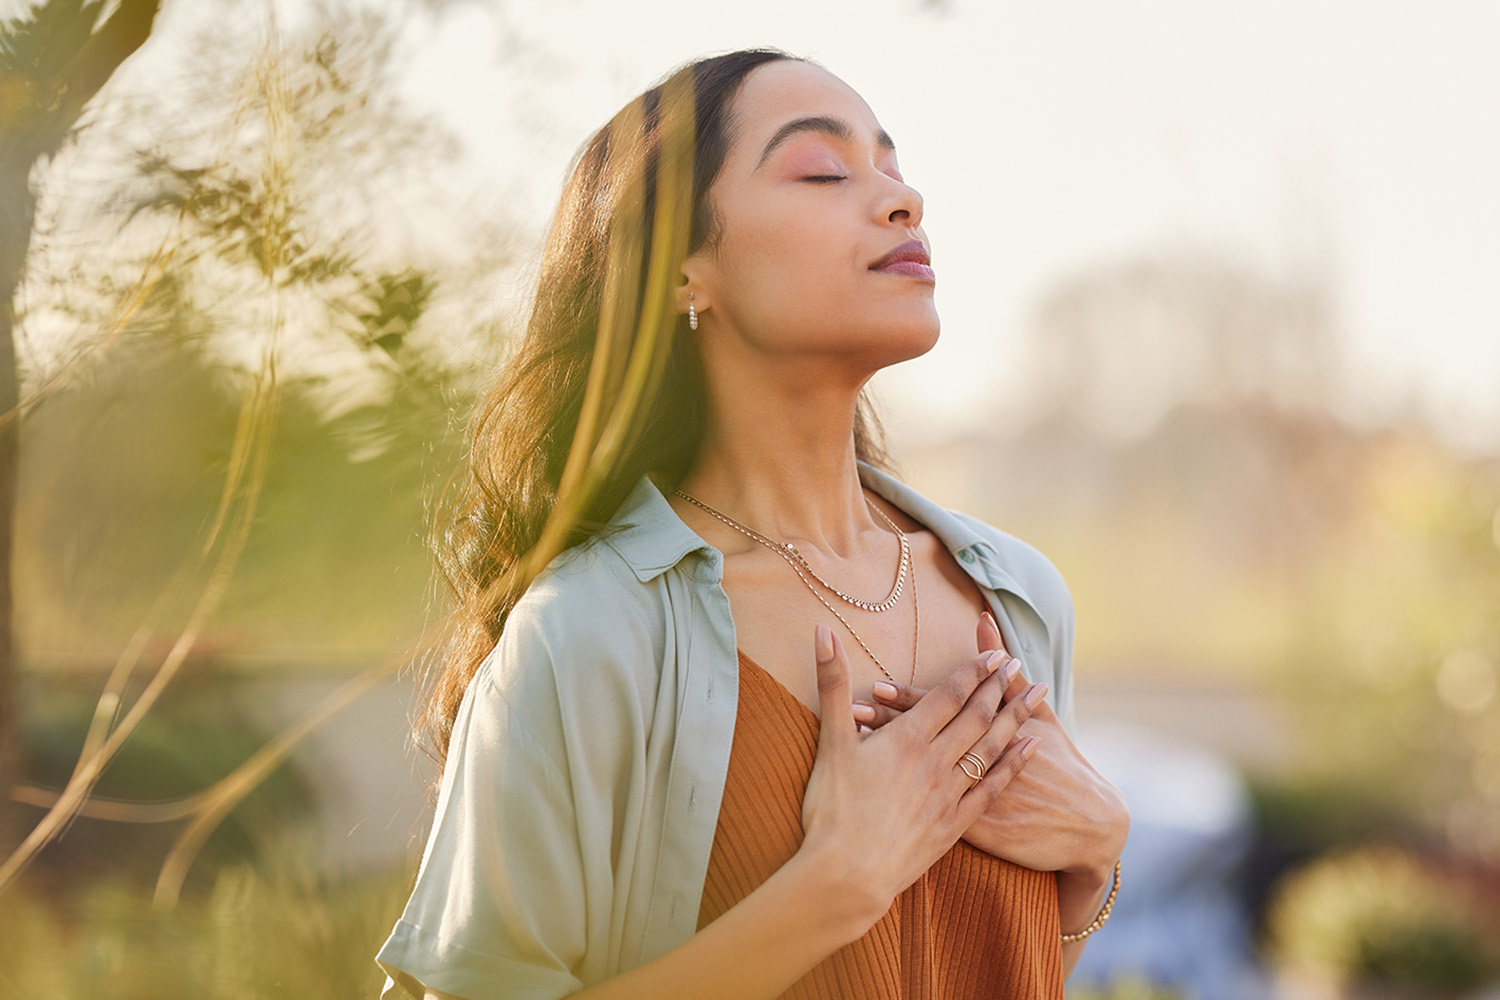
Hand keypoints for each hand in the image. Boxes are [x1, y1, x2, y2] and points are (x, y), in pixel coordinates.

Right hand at [797, 623, 1041, 928]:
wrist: (847, 876)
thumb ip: (832, 684)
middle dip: (999, 687)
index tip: (994, 653)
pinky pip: (993, 787)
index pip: (948, 696)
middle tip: (1019, 664)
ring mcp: (949, 794)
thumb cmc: (832, 810)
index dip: (972, 672)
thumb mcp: (829, 742)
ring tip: (1037, 695)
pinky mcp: (954, 824)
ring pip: (991, 747)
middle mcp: (935, 762)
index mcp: (907, 739)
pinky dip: (1014, 764)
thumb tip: (822, 631)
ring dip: (1016, 717)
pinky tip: (1031, 748)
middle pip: (976, 717)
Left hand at [852, 612, 1128, 879]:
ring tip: (855, 745)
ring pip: (920, 776)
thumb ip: (1007, 674)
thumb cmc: (1063, 765)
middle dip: (888, 726)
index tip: (877, 685)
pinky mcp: (974, 831)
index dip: (909, 700)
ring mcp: (974, 800)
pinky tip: (873, 793)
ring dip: (887, 760)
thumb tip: (984, 622)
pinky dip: (903, 801)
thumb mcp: (1040, 717)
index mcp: (991, 734)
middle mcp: (977, 764)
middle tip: (852, 710)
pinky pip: (931, 814)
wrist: (1088, 826)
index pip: (943, 711)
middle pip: (926, 741)